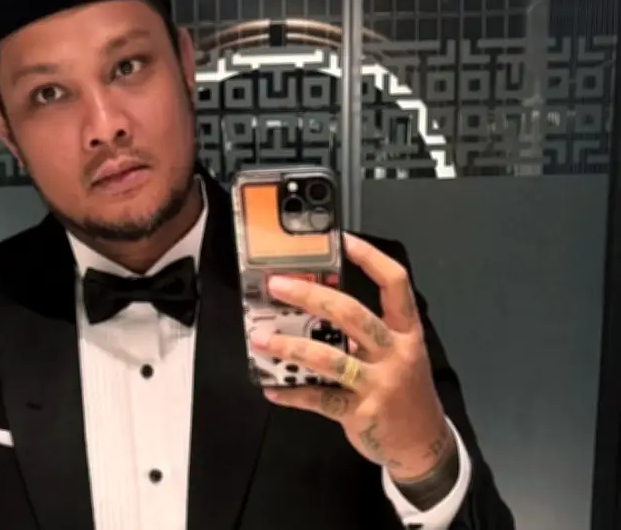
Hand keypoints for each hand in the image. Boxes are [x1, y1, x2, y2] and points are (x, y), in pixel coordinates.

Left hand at [249, 233, 454, 481]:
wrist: (422, 443)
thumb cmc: (405, 390)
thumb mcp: (399, 354)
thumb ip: (365, 332)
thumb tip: (314, 309)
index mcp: (406, 331)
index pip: (394, 283)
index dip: (369, 258)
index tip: (341, 239)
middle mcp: (394, 353)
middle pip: (352, 314)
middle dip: (311, 296)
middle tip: (277, 285)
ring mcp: (378, 384)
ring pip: (329, 359)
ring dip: (289, 346)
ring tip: (259, 339)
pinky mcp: (360, 413)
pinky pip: (319, 399)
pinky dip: (292, 393)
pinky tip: (271, 388)